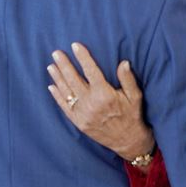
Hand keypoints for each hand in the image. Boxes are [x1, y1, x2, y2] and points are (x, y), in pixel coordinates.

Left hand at [47, 43, 154, 162]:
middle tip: (56, 53)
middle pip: (74, 79)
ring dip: (58, 78)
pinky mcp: (79, 123)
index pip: (91, 71)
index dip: (83, 57)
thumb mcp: (135, 96)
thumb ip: (127, 79)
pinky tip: (51, 86)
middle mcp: (91, 103)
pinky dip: (57, 96)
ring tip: (51, 66)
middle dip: (64, 65)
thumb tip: (123, 62)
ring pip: (67, 92)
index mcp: (105, 94)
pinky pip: (65, 107)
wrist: (128, 141)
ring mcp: (83, 114)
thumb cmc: (132, 115)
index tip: (75, 45)